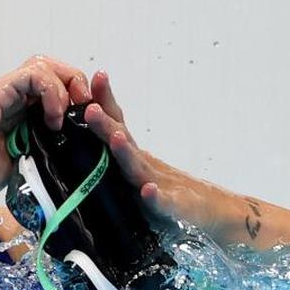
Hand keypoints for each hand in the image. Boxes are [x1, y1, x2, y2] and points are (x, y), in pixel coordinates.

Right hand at [0, 55, 90, 209]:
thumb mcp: (16, 167)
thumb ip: (35, 154)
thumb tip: (61, 159)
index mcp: (12, 115)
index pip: (48, 90)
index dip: (71, 99)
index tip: (83, 122)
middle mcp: (7, 99)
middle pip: (50, 70)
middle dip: (74, 85)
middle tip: (85, 109)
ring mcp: (1, 92)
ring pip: (44, 65)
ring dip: (66, 85)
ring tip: (67, 112)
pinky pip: (34, 73)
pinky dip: (51, 90)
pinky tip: (53, 115)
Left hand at [83, 71, 221, 234]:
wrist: (212, 213)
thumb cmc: (166, 191)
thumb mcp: (134, 172)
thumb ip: (108, 159)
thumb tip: (77, 136)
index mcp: (131, 156)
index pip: (117, 123)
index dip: (105, 102)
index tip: (96, 77)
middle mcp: (142, 166)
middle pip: (122, 141)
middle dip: (105, 124)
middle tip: (89, 107)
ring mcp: (158, 186)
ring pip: (137, 169)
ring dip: (126, 153)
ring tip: (116, 138)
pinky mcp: (172, 210)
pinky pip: (162, 204)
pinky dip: (155, 198)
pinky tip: (149, 192)